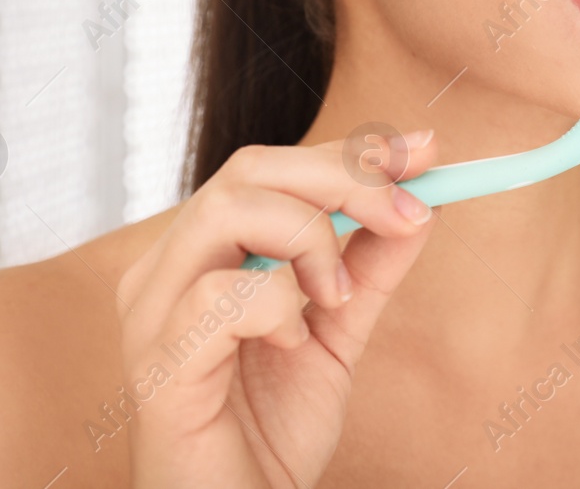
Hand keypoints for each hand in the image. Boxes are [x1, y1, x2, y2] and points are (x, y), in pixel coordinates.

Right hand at [114, 129, 437, 487]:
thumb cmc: (269, 430)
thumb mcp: (338, 333)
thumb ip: (370, 267)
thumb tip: (421, 201)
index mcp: (202, 252)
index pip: (271, 167)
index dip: (353, 152)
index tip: (427, 150)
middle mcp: (165, 269)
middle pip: (250, 170)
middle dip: (345, 177)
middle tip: (408, 212)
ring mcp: (152, 313)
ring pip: (229, 210)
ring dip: (309, 238)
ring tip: (336, 297)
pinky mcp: (158, 364)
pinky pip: (218, 295)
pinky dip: (275, 305)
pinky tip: (291, 342)